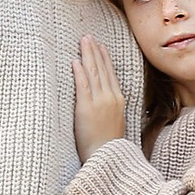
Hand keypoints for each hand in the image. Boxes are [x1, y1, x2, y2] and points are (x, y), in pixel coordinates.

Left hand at [73, 31, 129, 155]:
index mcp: (118, 100)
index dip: (105, 59)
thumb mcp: (116, 123)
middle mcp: (110, 97)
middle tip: (88, 36)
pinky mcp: (86, 108)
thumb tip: (105, 103)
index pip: (110, 74)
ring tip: (83, 41)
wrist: (108, 158)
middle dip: (95, 51)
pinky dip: (79, 72)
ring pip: (93, 73)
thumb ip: (111, 109)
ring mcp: (99, 102)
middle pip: (102, 69)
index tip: (100, 46)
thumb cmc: (109, 146)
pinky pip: (83, 86)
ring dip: (87, 55)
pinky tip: (75, 61)